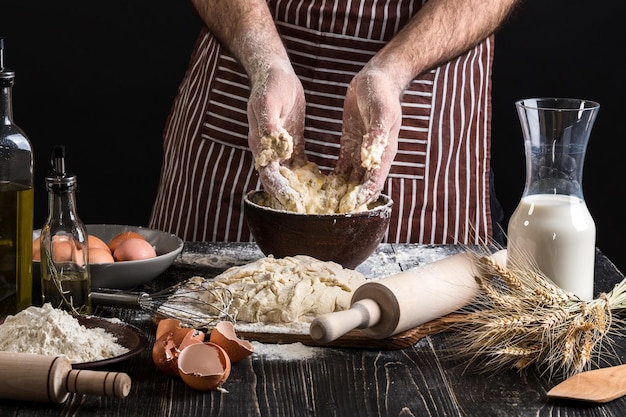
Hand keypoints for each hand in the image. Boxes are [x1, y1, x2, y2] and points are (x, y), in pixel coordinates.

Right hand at [247, 61, 306, 210]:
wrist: (274, 71)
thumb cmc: (270, 85)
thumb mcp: (268, 103)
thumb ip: (270, 126)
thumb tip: (277, 148)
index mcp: (260, 144)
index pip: (269, 175)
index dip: (280, 192)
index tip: (294, 205)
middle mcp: (269, 151)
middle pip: (280, 182)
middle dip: (292, 198)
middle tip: (310, 214)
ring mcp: (281, 148)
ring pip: (291, 176)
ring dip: (302, 190)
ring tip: (320, 205)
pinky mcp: (292, 143)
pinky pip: (301, 164)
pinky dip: (310, 175)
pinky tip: (326, 183)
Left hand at [335, 68, 401, 207]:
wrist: (378, 78)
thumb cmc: (382, 93)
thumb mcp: (381, 112)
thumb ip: (376, 135)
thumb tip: (370, 156)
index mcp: (384, 152)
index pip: (374, 182)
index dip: (362, 197)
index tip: (347, 209)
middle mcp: (373, 157)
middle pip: (361, 186)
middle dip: (348, 201)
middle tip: (329, 214)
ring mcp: (361, 152)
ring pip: (350, 180)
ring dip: (339, 193)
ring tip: (322, 206)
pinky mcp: (350, 146)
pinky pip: (342, 167)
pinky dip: (333, 179)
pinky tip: (319, 187)